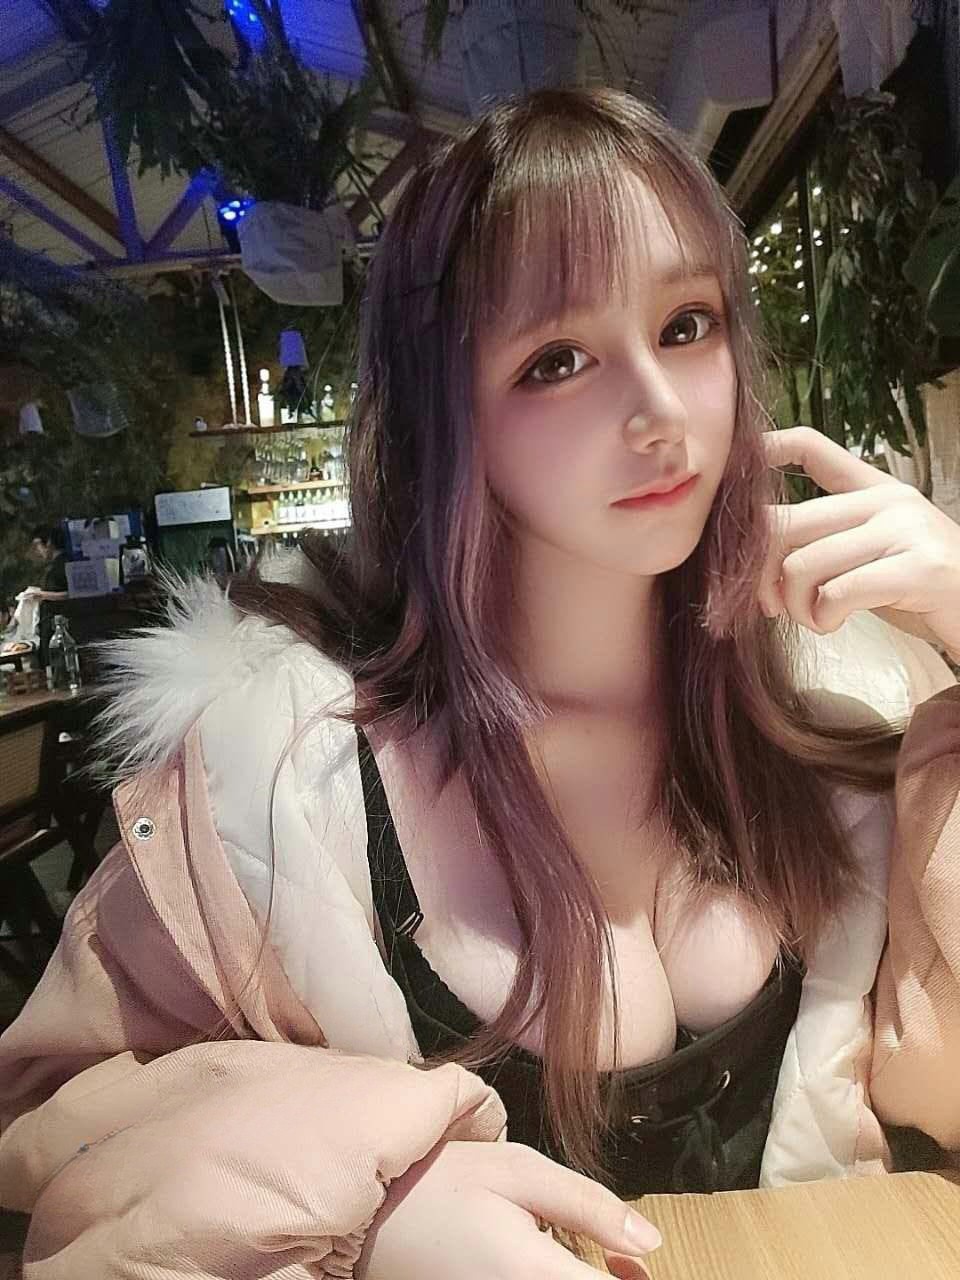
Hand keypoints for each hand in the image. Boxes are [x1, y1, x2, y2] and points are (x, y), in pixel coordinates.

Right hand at [357, 1140, 660, 1279]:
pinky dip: (554, 1279)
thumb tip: (650, 1241)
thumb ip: (588, 1206)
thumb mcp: (518, 1172)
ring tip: (580, 1254)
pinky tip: (549, 1264)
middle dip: (608, 1277)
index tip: (636, 1261)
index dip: (634, 1277)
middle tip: (620, 1258)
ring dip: (580, 1278)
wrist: (367, 1219)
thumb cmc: (439, 1186)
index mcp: (537, 1277)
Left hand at [760, 427, 959, 661]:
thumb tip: (754, 562)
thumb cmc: (920, 590)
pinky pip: (839, 592)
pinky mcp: (920, 568)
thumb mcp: (871, 555)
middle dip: (761, 573)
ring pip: (804, 564)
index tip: (737, 467)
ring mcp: (906, 530)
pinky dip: (823, 617)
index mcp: (874, 491)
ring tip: (815, 619)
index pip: (814, 449)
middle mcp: (888, 501)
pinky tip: (834, 623)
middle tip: (770, 605)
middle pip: (787, 523)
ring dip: (796, 605)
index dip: (769, 450)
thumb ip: (824, 545)